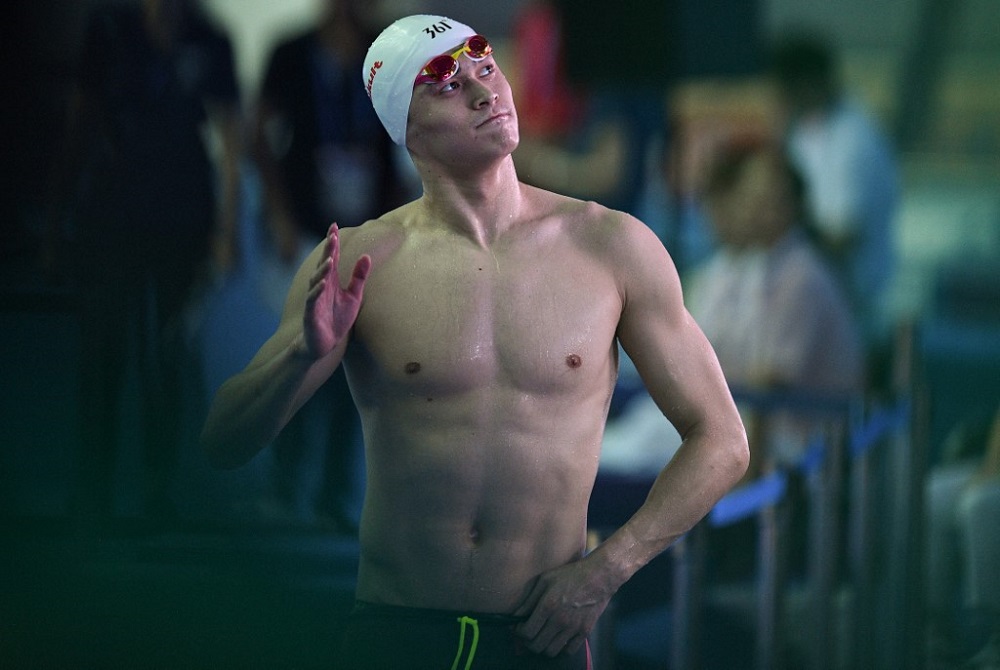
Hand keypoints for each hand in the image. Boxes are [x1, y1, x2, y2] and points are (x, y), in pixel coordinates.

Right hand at [302, 223, 370, 358]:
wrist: (324, 343)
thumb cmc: (338, 319)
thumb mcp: (353, 296)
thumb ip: (359, 277)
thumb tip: (367, 256)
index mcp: (330, 281)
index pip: (331, 257)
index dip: (332, 243)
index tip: (334, 226)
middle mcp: (321, 287)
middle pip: (324, 265)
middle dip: (327, 250)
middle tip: (332, 235)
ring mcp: (315, 299)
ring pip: (317, 280)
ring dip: (323, 269)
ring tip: (330, 257)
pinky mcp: (311, 314)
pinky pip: (313, 300)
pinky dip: (317, 291)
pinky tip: (322, 283)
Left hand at [513, 557, 614, 656]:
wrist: (599, 576)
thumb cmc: (570, 574)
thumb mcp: (545, 579)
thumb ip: (529, 599)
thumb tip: (515, 615)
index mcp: (548, 605)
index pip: (526, 632)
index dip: (518, 633)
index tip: (518, 628)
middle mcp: (560, 620)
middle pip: (536, 646)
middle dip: (527, 642)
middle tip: (528, 634)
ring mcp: (573, 628)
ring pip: (551, 651)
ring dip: (543, 647)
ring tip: (542, 637)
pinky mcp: (585, 631)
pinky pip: (569, 650)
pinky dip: (561, 648)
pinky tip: (558, 637)